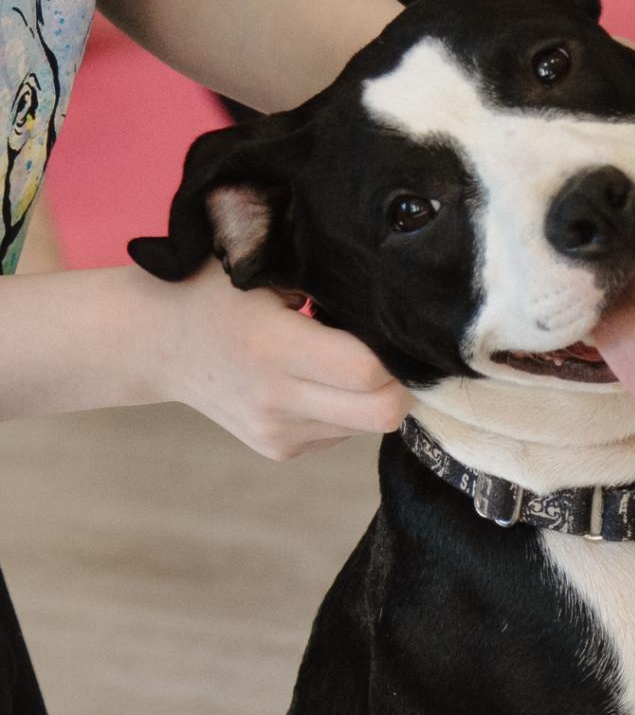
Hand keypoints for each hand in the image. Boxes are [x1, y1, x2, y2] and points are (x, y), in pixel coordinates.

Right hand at [150, 260, 411, 459]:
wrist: (152, 342)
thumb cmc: (212, 288)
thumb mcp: (260, 265)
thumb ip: (324, 278)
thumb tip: (393, 293)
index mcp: (272, 345)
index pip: (367, 370)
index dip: (396, 350)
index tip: (398, 325)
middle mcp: (276, 398)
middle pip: (381, 413)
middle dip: (402, 383)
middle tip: (395, 349)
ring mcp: (276, 432)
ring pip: (367, 426)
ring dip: (373, 395)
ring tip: (346, 357)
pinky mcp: (279, 450)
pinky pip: (342, 433)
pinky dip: (347, 408)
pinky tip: (318, 377)